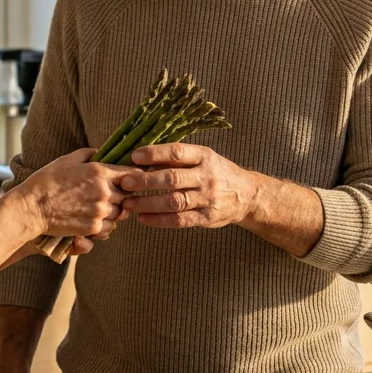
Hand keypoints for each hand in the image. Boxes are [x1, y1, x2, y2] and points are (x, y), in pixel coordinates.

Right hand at [16, 148, 136, 238]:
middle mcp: (104, 192)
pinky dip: (105, 225)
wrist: (31, 208)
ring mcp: (100, 211)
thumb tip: (100, 152)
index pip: (131, 174)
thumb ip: (88, 154)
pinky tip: (93, 219)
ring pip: (119, 213)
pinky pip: (109, 228)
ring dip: (113, 210)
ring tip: (98, 208)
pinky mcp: (93, 228)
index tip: (130, 179)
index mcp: (99, 172)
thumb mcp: (66, 160)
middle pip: (127, 195)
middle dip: (121, 195)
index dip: (133, 176)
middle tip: (110, 195)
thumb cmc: (46, 181)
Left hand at [121, 142, 265, 228]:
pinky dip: (159, 220)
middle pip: (172, 178)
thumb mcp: (202, 158)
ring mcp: (208, 199)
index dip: (155, 154)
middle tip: (124, 182)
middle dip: (145, 181)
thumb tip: (141, 156)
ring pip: (174, 202)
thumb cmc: (216, 172)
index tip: (134, 156)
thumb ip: (177, 157)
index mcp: (204, 156)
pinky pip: (180, 220)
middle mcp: (207, 176)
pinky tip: (142, 218)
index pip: (178, 152)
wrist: (247, 195)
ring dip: (148, 203)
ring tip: (128, 203)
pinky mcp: (207, 218)